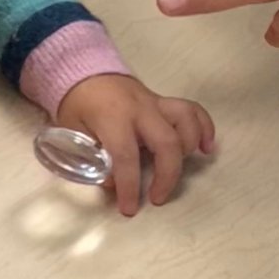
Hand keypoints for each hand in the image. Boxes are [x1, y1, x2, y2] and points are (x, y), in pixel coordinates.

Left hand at [56, 74, 213, 215]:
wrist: (85, 70)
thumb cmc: (78, 104)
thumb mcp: (73, 130)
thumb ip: (91, 156)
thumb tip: (112, 183)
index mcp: (112, 116)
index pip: (125, 155)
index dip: (129, 186)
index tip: (129, 208)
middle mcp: (139, 108)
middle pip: (166, 141)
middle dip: (167, 175)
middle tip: (157, 198)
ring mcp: (155, 102)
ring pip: (185, 121)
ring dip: (188, 149)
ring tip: (179, 171)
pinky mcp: (164, 101)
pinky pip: (192, 109)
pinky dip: (204, 127)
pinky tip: (206, 148)